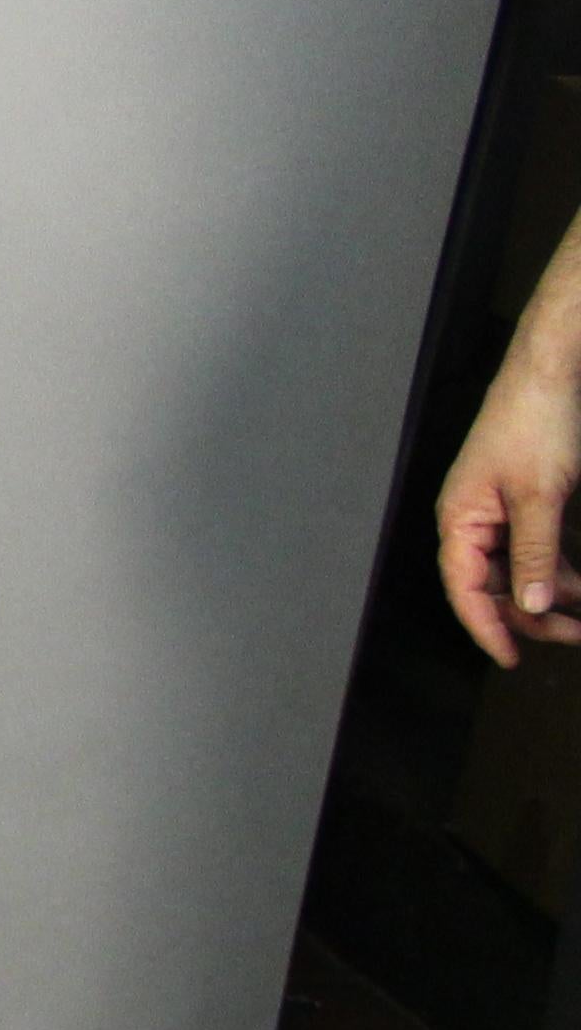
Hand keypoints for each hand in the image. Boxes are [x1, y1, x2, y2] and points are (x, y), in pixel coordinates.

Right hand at [437, 339, 580, 663]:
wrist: (552, 371)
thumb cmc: (534, 422)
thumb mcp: (540, 495)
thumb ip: (535, 553)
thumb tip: (531, 605)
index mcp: (460, 520)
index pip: (465, 589)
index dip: (487, 627)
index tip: (511, 658)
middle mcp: (472, 521)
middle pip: (493, 585)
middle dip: (530, 615)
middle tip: (570, 636)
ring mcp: (497, 512)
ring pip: (517, 570)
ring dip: (549, 594)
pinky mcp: (523, 501)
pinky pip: (534, 548)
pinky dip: (555, 568)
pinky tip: (576, 585)